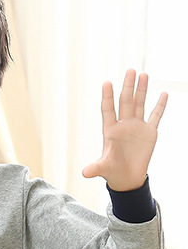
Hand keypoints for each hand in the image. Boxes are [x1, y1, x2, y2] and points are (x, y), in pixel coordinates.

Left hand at [82, 69, 167, 191]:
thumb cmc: (112, 171)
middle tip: (130, 70)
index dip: (107, 97)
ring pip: (139, 104)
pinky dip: (160, 106)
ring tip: (143, 74)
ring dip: (142, 90)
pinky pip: (155, 116)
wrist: (126, 177)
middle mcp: (123, 125)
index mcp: (110, 131)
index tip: (106, 82)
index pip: (108, 110)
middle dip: (127, 86)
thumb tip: (85, 173)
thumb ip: (95, 168)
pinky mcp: (149, 133)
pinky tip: (163, 94)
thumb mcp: (103, 169)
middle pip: (125, 102)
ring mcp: (137, 127)